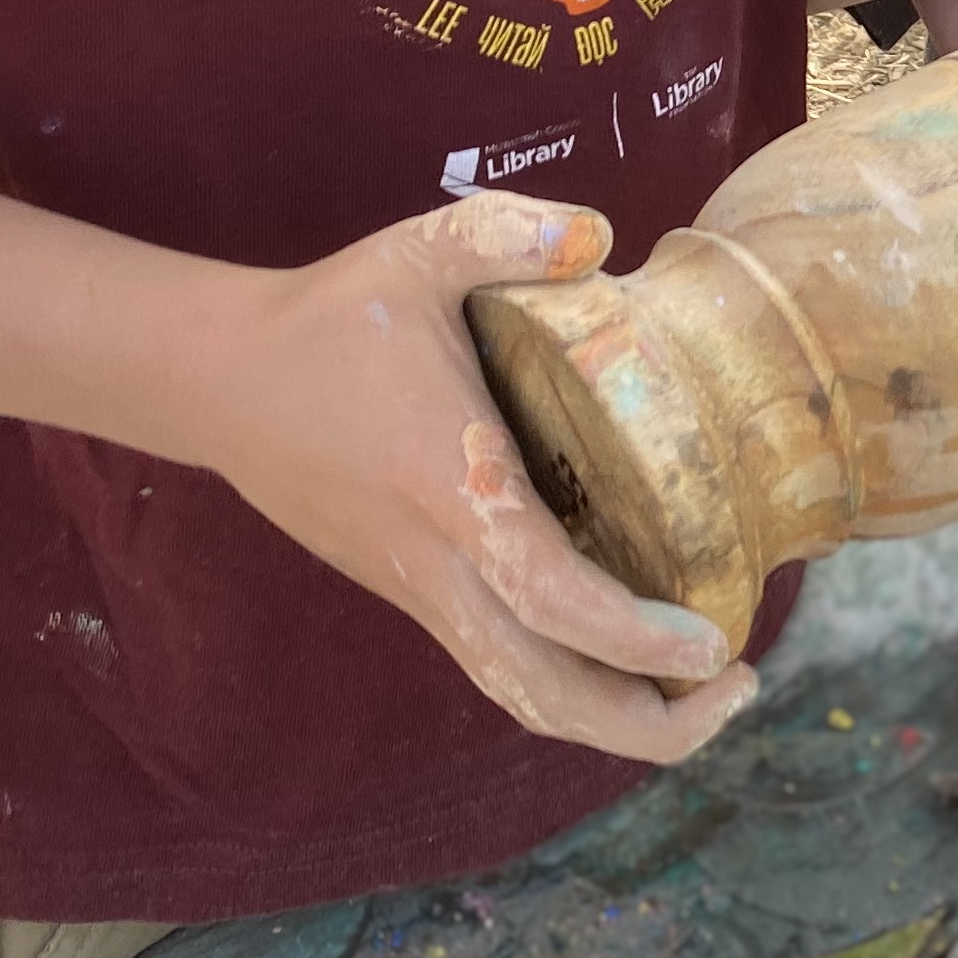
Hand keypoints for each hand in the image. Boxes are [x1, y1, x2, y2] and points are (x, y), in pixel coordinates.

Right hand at [188, 189, 761, 762]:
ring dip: (613, 717)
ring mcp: (419, 590)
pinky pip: (497, 665)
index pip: (546, 593)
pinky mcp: (412, 593)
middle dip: (645, 722)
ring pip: (517, 693)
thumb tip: (600, 235)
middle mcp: (435, 563)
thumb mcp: (421, 250)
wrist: (219, 381)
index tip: (712, 642)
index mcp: (450, 488)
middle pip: (540, 690)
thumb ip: (511, 235)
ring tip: (701, 691)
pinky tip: (628, 654)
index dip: (631, 635)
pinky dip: (569, 683)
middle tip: (738, 686)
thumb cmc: (332, 315)